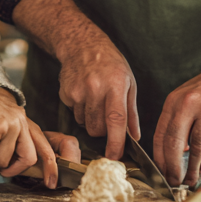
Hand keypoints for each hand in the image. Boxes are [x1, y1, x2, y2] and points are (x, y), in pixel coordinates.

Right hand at [0, 88, 79, 186]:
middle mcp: (20, 121)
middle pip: (29, 157)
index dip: (50, 165)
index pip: (42, 145)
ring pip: (3, 159)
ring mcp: (10, 123)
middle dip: (13, 170)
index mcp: (22, 121)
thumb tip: (0, 169)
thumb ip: (2, 148)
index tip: (51, 182)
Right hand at [57, 30, 139, 160]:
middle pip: (97, 129)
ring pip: (85, 124)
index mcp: (115, 86)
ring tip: (95, 100)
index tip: (115, 157)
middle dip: (103, 131)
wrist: (82, 44)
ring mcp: (77, 92)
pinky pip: (74, 115)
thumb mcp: (129, 82)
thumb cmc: (110, 63)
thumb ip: (131, 112)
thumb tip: (135, 137)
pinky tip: (84, 94)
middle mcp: (95, 89)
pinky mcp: (65, 94)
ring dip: (91, 120)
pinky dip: (80, 111)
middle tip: (107, 116)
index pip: (116, 120)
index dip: (116, 142)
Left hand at [153, 60, 200, 186]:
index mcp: (175, 100)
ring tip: (190, 179)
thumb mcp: (188, 97)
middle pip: (175, 143)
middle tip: (173, 181)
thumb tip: (176, 152)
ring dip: (192, 168)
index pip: (161, 134)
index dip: (159, 156)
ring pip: (196, 148)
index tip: (160, 171)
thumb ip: (179, 121)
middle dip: (173, 167)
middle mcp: (189, 104)